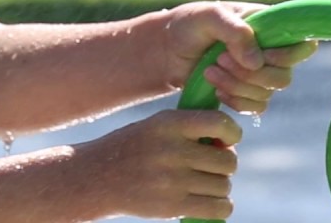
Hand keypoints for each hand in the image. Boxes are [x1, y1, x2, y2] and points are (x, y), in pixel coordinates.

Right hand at [76, 109, 241, 220]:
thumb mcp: (156, 126)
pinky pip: (219, 207)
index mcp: (168, 124)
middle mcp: (172, 150)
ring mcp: (172, 180)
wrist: (98, 176)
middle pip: (228, 161)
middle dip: (224, 164)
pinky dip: (220, 206)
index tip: (226, 139)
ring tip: (201, 183)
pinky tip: (207, 200)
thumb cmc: (135, 148)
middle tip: (209, 165)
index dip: (232, 133)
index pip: (219, 124)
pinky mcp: (173, 206)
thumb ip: (191, 128)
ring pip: (224, 186)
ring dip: (218, 186)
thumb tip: (230, 143)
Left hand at [162, 1, 318, 113]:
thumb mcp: (208, 16)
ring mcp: (259, 74)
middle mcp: (270, 51)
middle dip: (250, 74)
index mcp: (269, 26)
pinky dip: (235, 102)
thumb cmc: (189, 25)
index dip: (286, 57)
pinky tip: (216, 88)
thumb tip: (257, 61)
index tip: (259, 55)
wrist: (167, 49)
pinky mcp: (246, 92)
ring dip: (237, 86)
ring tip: (209, 70)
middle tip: (220, 58)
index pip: (302, 45)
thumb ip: (235, 31)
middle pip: (284, 77)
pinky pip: (256, 107)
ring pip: (267, 94)